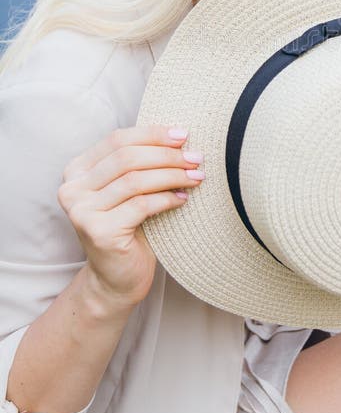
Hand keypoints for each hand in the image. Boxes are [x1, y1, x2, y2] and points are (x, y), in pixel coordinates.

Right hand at [58, 125, 204, 308]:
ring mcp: (82, 211)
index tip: (184, 135)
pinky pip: (141, 205)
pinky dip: (167, 198)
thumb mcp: (128, 189)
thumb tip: (179, 136)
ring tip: (196, 176)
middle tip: (196, 158)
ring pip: (135, 180)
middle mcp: (72, 189)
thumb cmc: (129, 227)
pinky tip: (183, 199)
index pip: (117, 139)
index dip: (152, 134)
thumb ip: (139, 162)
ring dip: (172, 175)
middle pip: (127, 158)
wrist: (117, 278)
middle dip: (167, 155)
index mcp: (77, 170)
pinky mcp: (99, 232)